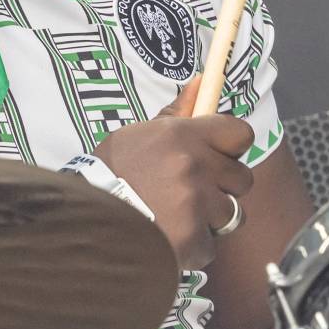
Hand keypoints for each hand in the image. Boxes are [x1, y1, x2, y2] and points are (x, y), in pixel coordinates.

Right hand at [94, 77, 254, 269]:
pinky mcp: (192, 239)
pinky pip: (210, 245)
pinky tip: (170, 239)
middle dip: (223, 187)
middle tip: (194, 192)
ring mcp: (196, 204)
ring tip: (179, 218)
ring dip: (211, 220)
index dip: (233, 147)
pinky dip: (194, 248)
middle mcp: (195, 167)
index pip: (241, 134)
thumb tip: (204, 81)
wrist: (86, 219)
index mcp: (183, 135)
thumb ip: (176, 114)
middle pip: (242, 178)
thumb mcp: (138, 134)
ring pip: (231, 214)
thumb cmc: (110, 174)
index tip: (219, 155)